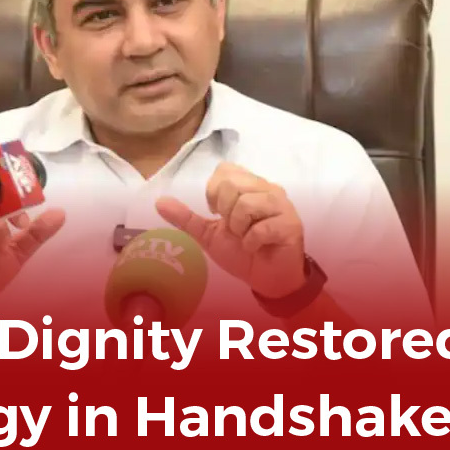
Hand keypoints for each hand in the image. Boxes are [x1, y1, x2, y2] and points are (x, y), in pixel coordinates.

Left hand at [156, 162, 305, 298]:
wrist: (266, 279)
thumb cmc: (241, 252)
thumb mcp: (208, 234)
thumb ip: (186, 217)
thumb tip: (158, 202)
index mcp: (249, 185)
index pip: (225, 170)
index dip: (215, 192)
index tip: (219, 212)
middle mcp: (267, 189)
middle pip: (232, 184)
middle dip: (225, 213)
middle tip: (235, 228)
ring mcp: (282, 205)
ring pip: (246, 204)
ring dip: (239, 228)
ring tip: (246, 238)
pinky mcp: (291, 225)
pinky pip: (261, 228)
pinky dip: (251, 242)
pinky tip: (256, 247)